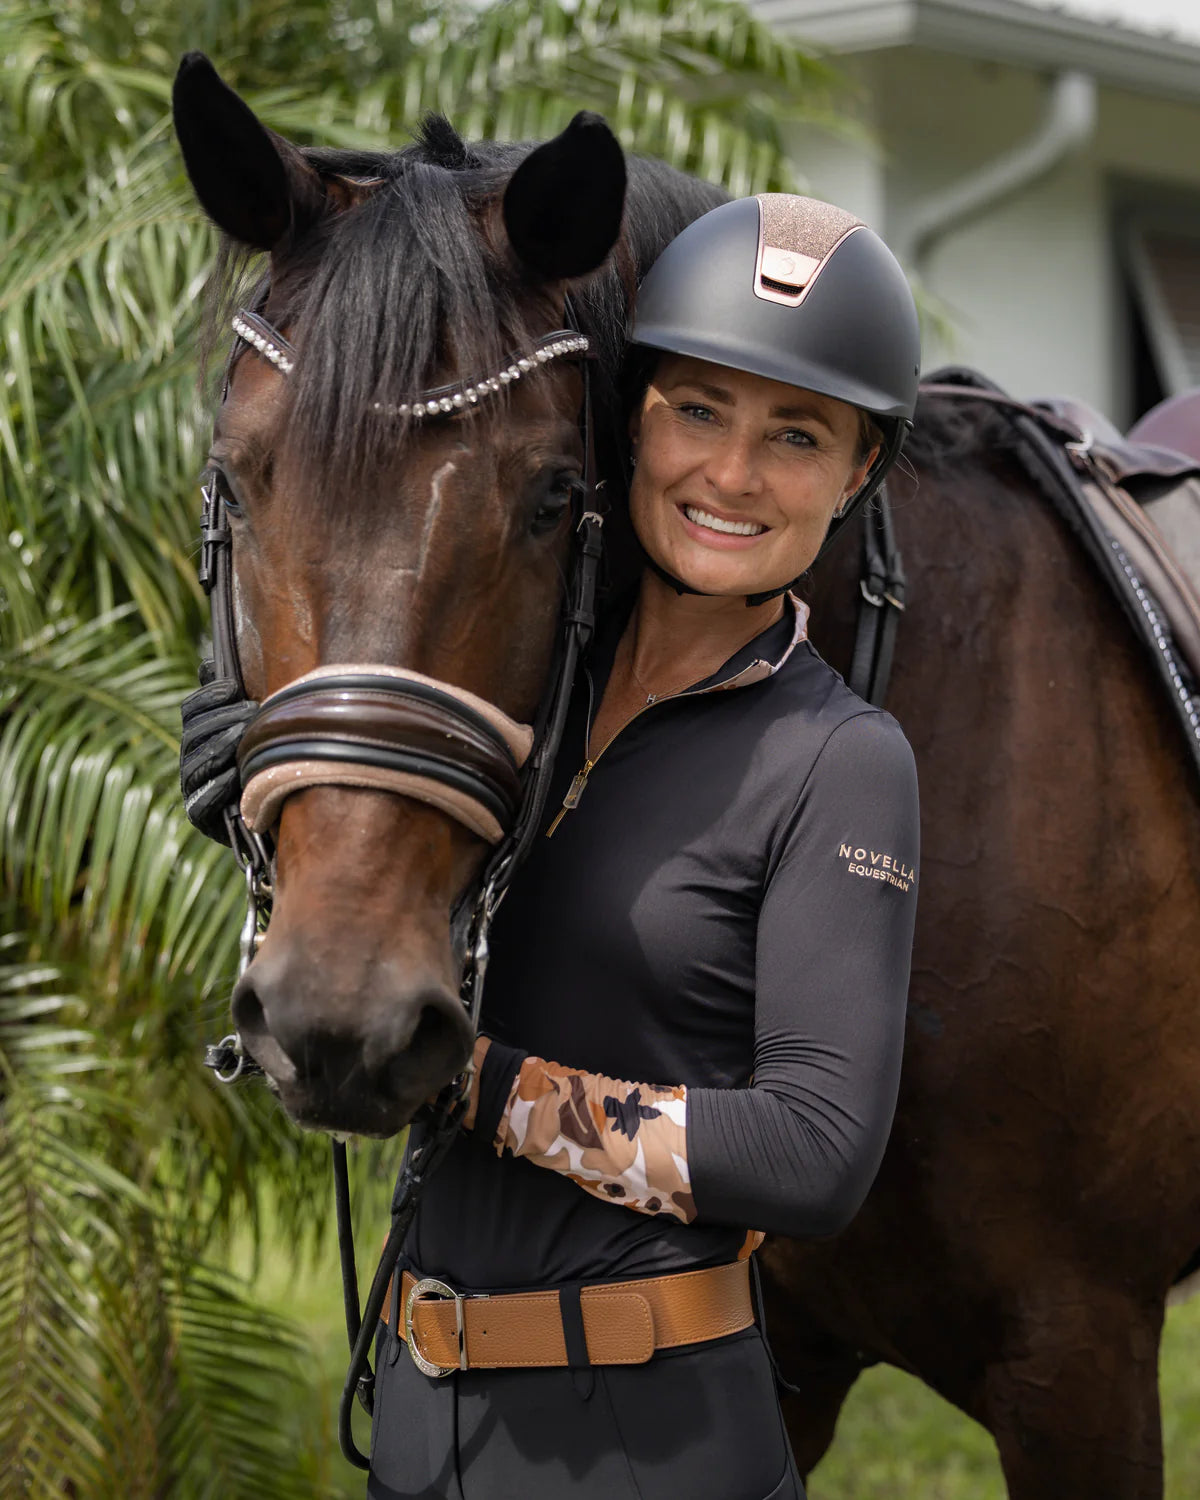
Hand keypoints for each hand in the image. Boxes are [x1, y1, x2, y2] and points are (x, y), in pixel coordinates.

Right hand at [180, 661, 257, 844]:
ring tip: (246, 735)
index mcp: (199, 738)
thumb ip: (231, 702)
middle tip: (252, 711)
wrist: (277, 823)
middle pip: (193, 733)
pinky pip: (201, 801)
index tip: (233, 687)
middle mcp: (190, 762)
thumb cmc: (266, 768)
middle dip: (222, 719)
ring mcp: (193, 791)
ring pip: (196, 763)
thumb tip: (211, 664)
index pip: (191, 710)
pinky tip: (235, 776)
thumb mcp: (254, 732)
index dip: (208, 696)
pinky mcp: (201, 820)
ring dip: (221, 746)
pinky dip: (218, 786)